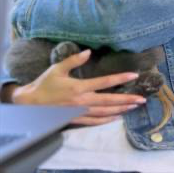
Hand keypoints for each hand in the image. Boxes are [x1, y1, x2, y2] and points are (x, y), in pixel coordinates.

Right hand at [12, 50, 146, 125]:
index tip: (134, 75)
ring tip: (135, 106)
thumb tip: (88, 51)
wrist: (30, 104)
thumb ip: (74, 60)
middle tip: (142, 98)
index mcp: (78, 87)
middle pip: (109, 101)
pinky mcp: (76, 119)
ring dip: (121, 109)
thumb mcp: (57, 69)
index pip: (104, 82)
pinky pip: (95, 121)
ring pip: (105, 112)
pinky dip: (107, 120)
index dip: (120, 78)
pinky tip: (118, 117)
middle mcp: (81, 101)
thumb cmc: (44, 84)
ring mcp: (80, 112)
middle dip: (127, 99)